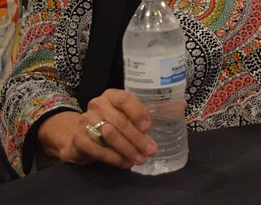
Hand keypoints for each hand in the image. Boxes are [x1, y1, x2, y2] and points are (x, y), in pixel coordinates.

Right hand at [38, 89, 170, 168]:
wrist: (79, 136)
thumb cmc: (111, 123)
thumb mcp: (128, 114)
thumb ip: (153, 109)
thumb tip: (181, 105)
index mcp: (112, 95)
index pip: (126, 98)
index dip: (138, 112)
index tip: (149, 127)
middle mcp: (98, 104)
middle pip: (120, 121)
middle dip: (138, 138)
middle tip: (151, 150)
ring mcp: (86, 120)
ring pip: (110, 135)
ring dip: (128, 149)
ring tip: (141, 160)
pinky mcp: (79, 137)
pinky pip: (98, 149)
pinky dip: (114, 158)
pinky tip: (126, 163)